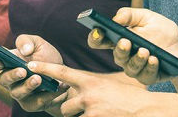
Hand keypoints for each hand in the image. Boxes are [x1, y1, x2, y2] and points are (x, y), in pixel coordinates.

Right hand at [0, 35, 69, 111]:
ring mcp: (19, 92)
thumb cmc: (47, 58)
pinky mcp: (31, 104)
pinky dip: (46, 95)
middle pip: (4, 79)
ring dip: (27, 86)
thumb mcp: (38, 44)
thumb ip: (27, 41)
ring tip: (38, 79)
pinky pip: (35, 102)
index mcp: (8, 63)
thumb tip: (24, 50)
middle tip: (23, 71)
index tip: (0, 62)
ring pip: (17, 93)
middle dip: (12, 75)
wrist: (64, 76)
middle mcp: (11, 79)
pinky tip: (55, 88)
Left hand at [29, 61, 177, 116]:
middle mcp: (87, 94)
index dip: (44, 68)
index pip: (62, 72)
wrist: (147, 110)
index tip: (30, 65)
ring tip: (99, 112)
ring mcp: (90, 110)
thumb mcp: (110, 84)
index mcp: (91, 80)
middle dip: (71, 110)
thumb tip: (78, 91)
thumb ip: (92, 87)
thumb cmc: (131, 97)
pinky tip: (103, 116)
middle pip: (64, 105)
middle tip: (86, 109)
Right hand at [87, 7, 177, 84]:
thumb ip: (130, 14)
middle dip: (120, 49)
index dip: (95, 37)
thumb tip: (115, 19)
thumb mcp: (148, 17)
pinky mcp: (148, 77)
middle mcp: (125, 55)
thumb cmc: (161, 30)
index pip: (100, 41)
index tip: (97, 31)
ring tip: (145, 51)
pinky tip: (154, 59)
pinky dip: (150, 67)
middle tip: (125, 41)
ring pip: (130, 68)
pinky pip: (145, 76)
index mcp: (120, 39)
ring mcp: (136, 68)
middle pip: (116, 56)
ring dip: (136, 60)